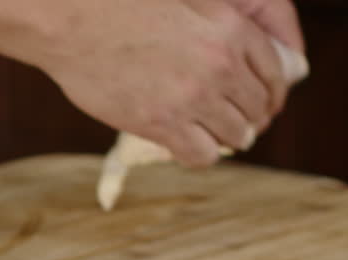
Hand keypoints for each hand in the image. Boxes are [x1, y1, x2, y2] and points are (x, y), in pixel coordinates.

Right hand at [26, 0, 304, 167]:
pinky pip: (201, 156)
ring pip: (236, 135)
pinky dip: (198, 154)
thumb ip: (218, 27)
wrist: (71, 19)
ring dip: (226, 137)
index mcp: (230, 28)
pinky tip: (186, 145)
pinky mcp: (162, 124)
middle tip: (233, 123)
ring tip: (209, 134)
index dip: (272, 93)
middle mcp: (220, 64)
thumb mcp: (185, 1)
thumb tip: (237, 63)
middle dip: (249, 117)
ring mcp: (192, 97)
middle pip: (257, 108)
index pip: (275, 72)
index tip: (262, 105)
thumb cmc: (120, 3)